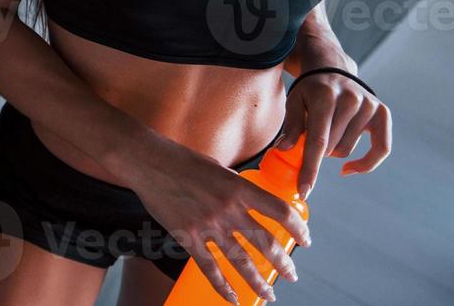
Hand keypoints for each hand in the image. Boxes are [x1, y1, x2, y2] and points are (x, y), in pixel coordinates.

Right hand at [136, 139, 309, 304]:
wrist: (148, 161)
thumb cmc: (181, 160)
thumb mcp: (218, 168)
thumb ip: (235, 187)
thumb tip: (247, 201)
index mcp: (238, 187)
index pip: (279, 211)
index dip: (297, 227)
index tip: (305, 238)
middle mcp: (227, 208)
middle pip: (265, 242)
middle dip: (282, 262)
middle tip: (291, 275)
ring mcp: (208, 225)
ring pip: (241, 261)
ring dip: (258, 281)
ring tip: (270, 294)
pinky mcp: (188, 236)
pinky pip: (209, 268)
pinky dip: (223, 286)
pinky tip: (233, 298)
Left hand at [277, 72, 391, 197]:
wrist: (332, 69)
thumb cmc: (309, 90)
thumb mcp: (294, 102)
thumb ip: (291, 126)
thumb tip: (284, 150)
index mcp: (326, 97)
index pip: (318, 140)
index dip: (311, 168)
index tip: (304, 190)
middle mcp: (351, 100)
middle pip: (331, 148)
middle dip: (316, 150)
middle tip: (310, 135)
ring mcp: (369, 106)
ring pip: (347, 150)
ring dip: (333, 151)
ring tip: (326, 132)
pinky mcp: (382, 113)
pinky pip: (381, 149)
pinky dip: (364, 163)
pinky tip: (348, 169)